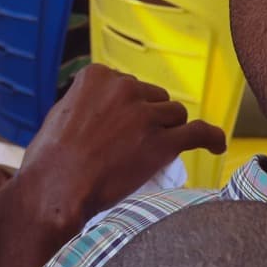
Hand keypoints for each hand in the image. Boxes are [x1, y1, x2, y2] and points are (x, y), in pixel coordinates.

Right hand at [0, 67, 224, 266]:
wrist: (55, 190)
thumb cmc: (49, 161)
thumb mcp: (59, 115)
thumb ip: (83, 104)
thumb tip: (98, 111)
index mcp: (97, 76)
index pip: (128, 84)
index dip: (129, 106)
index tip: (121, 126)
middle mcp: (124, 88)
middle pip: (154, 97)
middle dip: (149, 118)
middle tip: (131, 146)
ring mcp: (145, 115)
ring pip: (175, 116)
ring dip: (169, 132)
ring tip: (154, 155)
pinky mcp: (162, 142)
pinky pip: (199, 133)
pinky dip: (212, 138)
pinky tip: (217, 146)